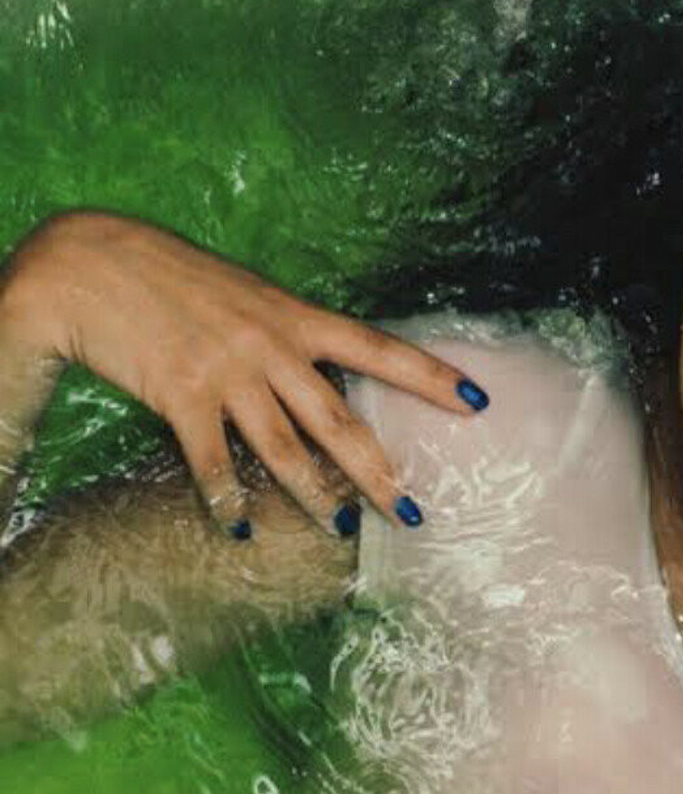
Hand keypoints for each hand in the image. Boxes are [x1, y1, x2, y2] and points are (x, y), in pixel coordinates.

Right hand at [0, 211, 490, 535]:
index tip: (477, 403)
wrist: (93, 263)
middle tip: (412, 512)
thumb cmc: (175, 277)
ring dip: (316, 497)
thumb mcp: (247, 294)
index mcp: (294, 316)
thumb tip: (325, 377)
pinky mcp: (181, 396)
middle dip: (379, 471)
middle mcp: (270, 346)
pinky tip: (238, 530)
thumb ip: (288, 335)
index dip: (430, 377)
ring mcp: (226, 372)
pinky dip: (225, 499)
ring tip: (343, 530)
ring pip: (284, 449)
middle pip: (339, 420)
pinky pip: (210, 462)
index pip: (378, 348)